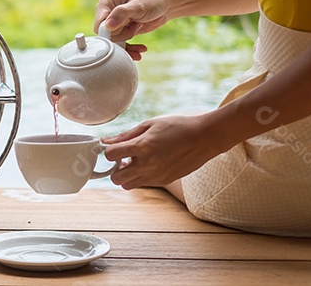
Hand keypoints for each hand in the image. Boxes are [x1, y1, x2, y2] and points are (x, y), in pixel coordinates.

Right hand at [94, 0, 170, 59]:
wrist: (164, 6)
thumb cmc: (152, 1)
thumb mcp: (137, 6)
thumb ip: (121, 14)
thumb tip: (107, 27)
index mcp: (106, 2)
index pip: (99, 24)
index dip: (110, 31)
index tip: (125, 27)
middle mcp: (107, 12)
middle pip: (106, 35)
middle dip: (123, 34)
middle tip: (136, 23)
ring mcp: (114, 23)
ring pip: (114, 42)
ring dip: (128, 40)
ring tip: (139, 28)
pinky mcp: (121, 31)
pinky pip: (120, 45)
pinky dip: (130, 49)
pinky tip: (140, 50)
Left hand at [101, 114, 229, 189]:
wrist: (204, 138)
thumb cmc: (177, 127)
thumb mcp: (149, 125)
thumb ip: (126, 135)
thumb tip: (106, 141)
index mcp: (143, 147)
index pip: (110, 155)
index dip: (109, 150)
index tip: (114, 147)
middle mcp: (148, 165)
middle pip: (116, 178)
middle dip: (115, 168)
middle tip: (123, 158)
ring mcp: (156, 176)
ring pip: (128, 185)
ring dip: (126, 175)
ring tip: (135, 162)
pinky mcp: (164, 181)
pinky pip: (143, 184)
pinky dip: (140, 177)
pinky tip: (149, 164)